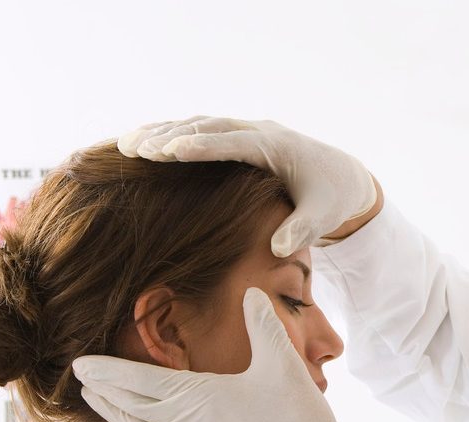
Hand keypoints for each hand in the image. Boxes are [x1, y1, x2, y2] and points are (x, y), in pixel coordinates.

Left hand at [72, 288, 363, 421]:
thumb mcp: (281, 363)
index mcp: (195, 393)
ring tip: (87, 396)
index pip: (136, 377)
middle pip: (126, 402)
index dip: (106, 369)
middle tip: (77, 373)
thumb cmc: (296, 418)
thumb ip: (262, 325)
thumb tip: (251, 292)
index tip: (81, 361)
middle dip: (100, 386)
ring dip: (107, 411)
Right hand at [118, 117, 381, 256]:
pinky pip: (200, 133)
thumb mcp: (324, 216)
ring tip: (125, 145)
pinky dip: (171, 137)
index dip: (200, 146)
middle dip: (169, 136)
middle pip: (207, 127)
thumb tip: (279, 248)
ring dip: (162, 133)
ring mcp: (246, 133)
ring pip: (198, 125)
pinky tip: (142, 147)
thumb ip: (302, 230)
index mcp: (275, 146)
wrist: (344, 178)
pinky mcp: (237, 141)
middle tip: (133, 148)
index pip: (232, 142)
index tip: (169, 151)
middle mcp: (257, 132)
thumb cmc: (332, 199)